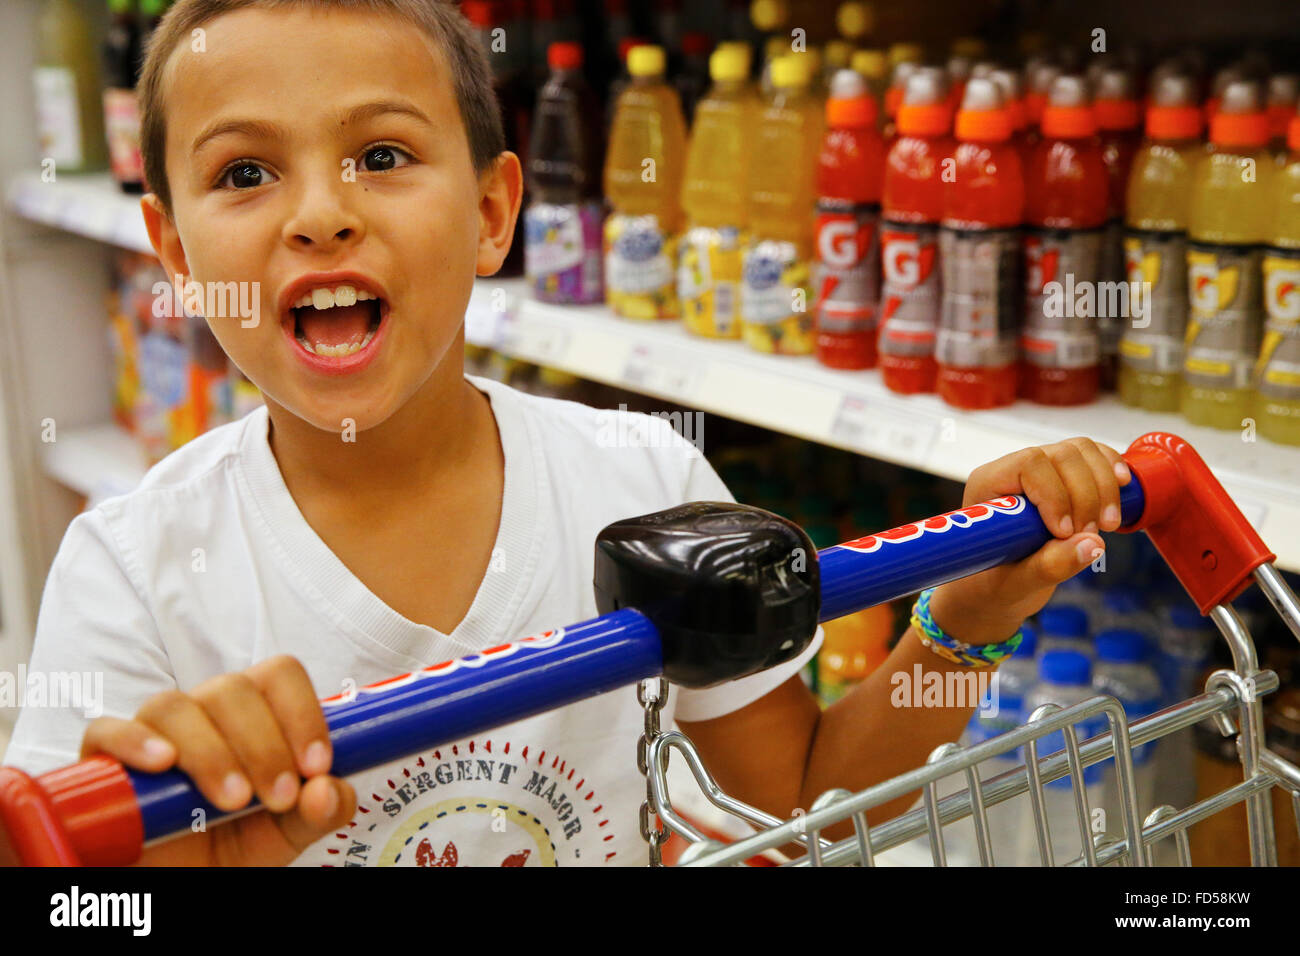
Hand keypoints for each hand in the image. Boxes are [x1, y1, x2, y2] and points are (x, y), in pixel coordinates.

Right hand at [81, 655, 354, 865]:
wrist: (176, 882)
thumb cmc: (230, 846)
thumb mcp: (286, 834)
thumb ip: (319, 812)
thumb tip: (328, 790)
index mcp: (255, 715)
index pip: (279, 676)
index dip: (302, 713)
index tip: (316, 766)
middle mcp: (204, 712)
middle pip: (232, 689)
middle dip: (263, 745)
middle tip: (278, 798)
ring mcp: (152, 731)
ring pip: (175, 707)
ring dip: (210, 751)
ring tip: (232, 800)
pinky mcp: (104, 760)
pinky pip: (107, 731)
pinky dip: (135, 741)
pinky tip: (162, 764)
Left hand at [928, 437, 1130, 645]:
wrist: (998, 587)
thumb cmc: (995, 584)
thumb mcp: (1015, 584)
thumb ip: (1048, 566)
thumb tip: (1093, 545)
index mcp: (988, 486)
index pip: (1029, 464)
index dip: (1055, 494)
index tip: (1065, 532)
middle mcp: (1013, 470)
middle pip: (1062, 455)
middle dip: (1085, 496)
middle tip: (1089, 536)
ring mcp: (1042, 470)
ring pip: (1082, 452)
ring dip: (1104, 487)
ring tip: (1107, 526)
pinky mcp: (1065, 477)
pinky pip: (1094, 456)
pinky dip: (1112, 469)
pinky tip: (1124, 488)